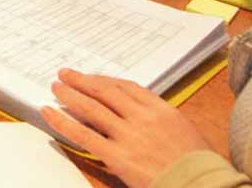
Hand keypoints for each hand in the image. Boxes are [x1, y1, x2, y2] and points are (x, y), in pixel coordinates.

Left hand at [41, 70, 213, 187]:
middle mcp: (142, 117)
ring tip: (56, 88)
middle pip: (105, 92)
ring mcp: (129, 136)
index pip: (126, 87)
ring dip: (70, 95)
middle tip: (66, 75)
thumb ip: (160, 118)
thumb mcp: (184, 130)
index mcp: (161, 109)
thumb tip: (139, 113)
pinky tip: (49, 113)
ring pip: (91, 108)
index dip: (104, 81)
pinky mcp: (118, 157)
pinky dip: (63, 122)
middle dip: (82, 81)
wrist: (203, 186)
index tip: (92, 79)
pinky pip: (84, 135)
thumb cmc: (199, 164)